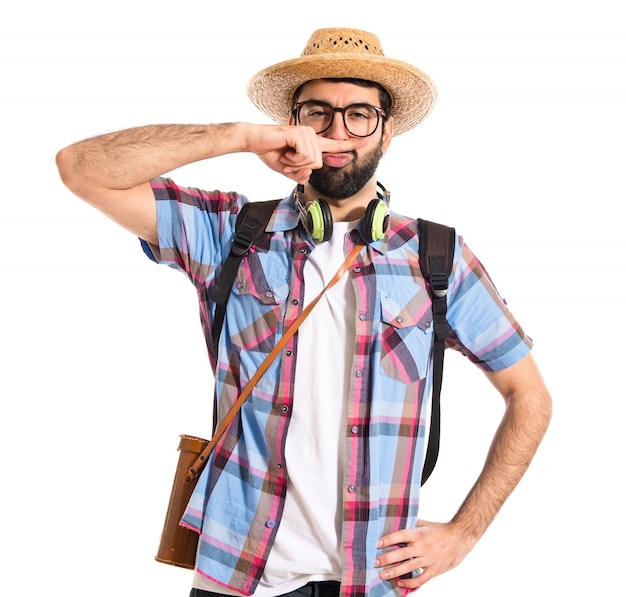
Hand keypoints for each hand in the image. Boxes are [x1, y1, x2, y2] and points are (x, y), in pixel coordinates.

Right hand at [243, 124, 367, 183]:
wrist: (254, 141)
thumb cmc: (271, 152)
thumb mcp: (288, 170)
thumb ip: (301, 174)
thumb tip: (308, 173)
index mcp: (312, 144)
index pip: (334, 145)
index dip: (349, 145)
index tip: (365, 142)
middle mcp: (312, 136)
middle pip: (318, 164)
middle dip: (301, 168)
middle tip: (288, 161)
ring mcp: (307, 133)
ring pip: (313, 161)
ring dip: (296, 164)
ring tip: (285, 155)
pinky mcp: (300, 134)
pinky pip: (305, 157)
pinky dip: (293, 160)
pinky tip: (285, 153)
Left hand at [375, 520, 475, 589]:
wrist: (461, 537)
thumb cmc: (441, 529)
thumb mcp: (425, 523)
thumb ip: (412, 525)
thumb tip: (398, 522)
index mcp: (419, 534)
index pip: (400, 536)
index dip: (388, 540)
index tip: (376, 543)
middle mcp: (422, 547)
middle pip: (401, 554)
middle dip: (386, 559)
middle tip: (374, 562)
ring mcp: (428, 559)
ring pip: (408, 567)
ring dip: (394, 572)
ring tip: (382, 575)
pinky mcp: (434, 569)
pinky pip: (420, 578)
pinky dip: (410, 582)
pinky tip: (400, 583)